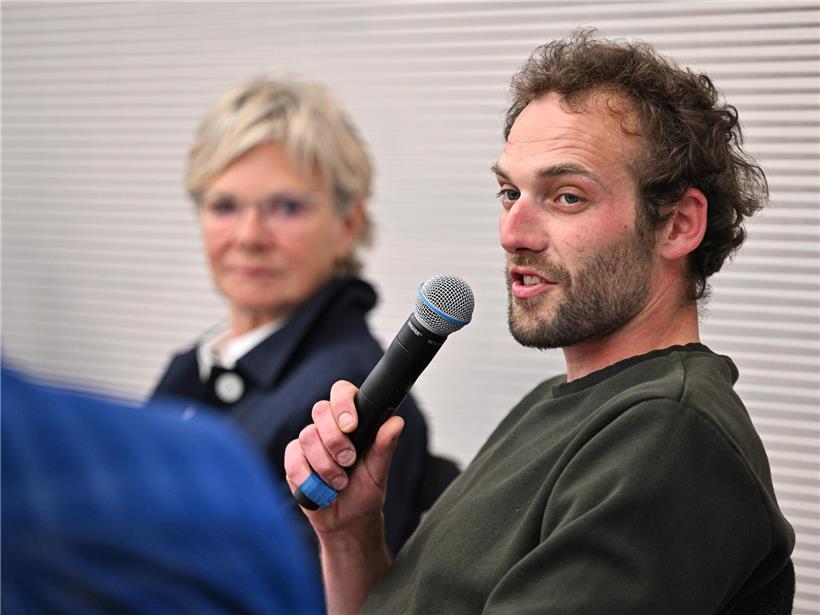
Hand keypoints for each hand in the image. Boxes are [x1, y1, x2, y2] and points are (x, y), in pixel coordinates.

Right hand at [284, 380, 404, 536]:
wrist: (347, 521)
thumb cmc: (365, 492)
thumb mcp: (379, 471)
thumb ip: (385, 446)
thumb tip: (396, 422)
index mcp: (351, 420)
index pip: (341, 392)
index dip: (343, 403)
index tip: (351, 425)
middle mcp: (328, 426)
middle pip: (320, 410)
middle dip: (335, 439)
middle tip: (349, 460)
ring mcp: (309, 442)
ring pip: (307, 436)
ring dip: (325, 465)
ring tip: (340, 483)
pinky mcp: (294, 460)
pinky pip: (294, 460)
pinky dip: (308, 478)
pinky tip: (322, 490)